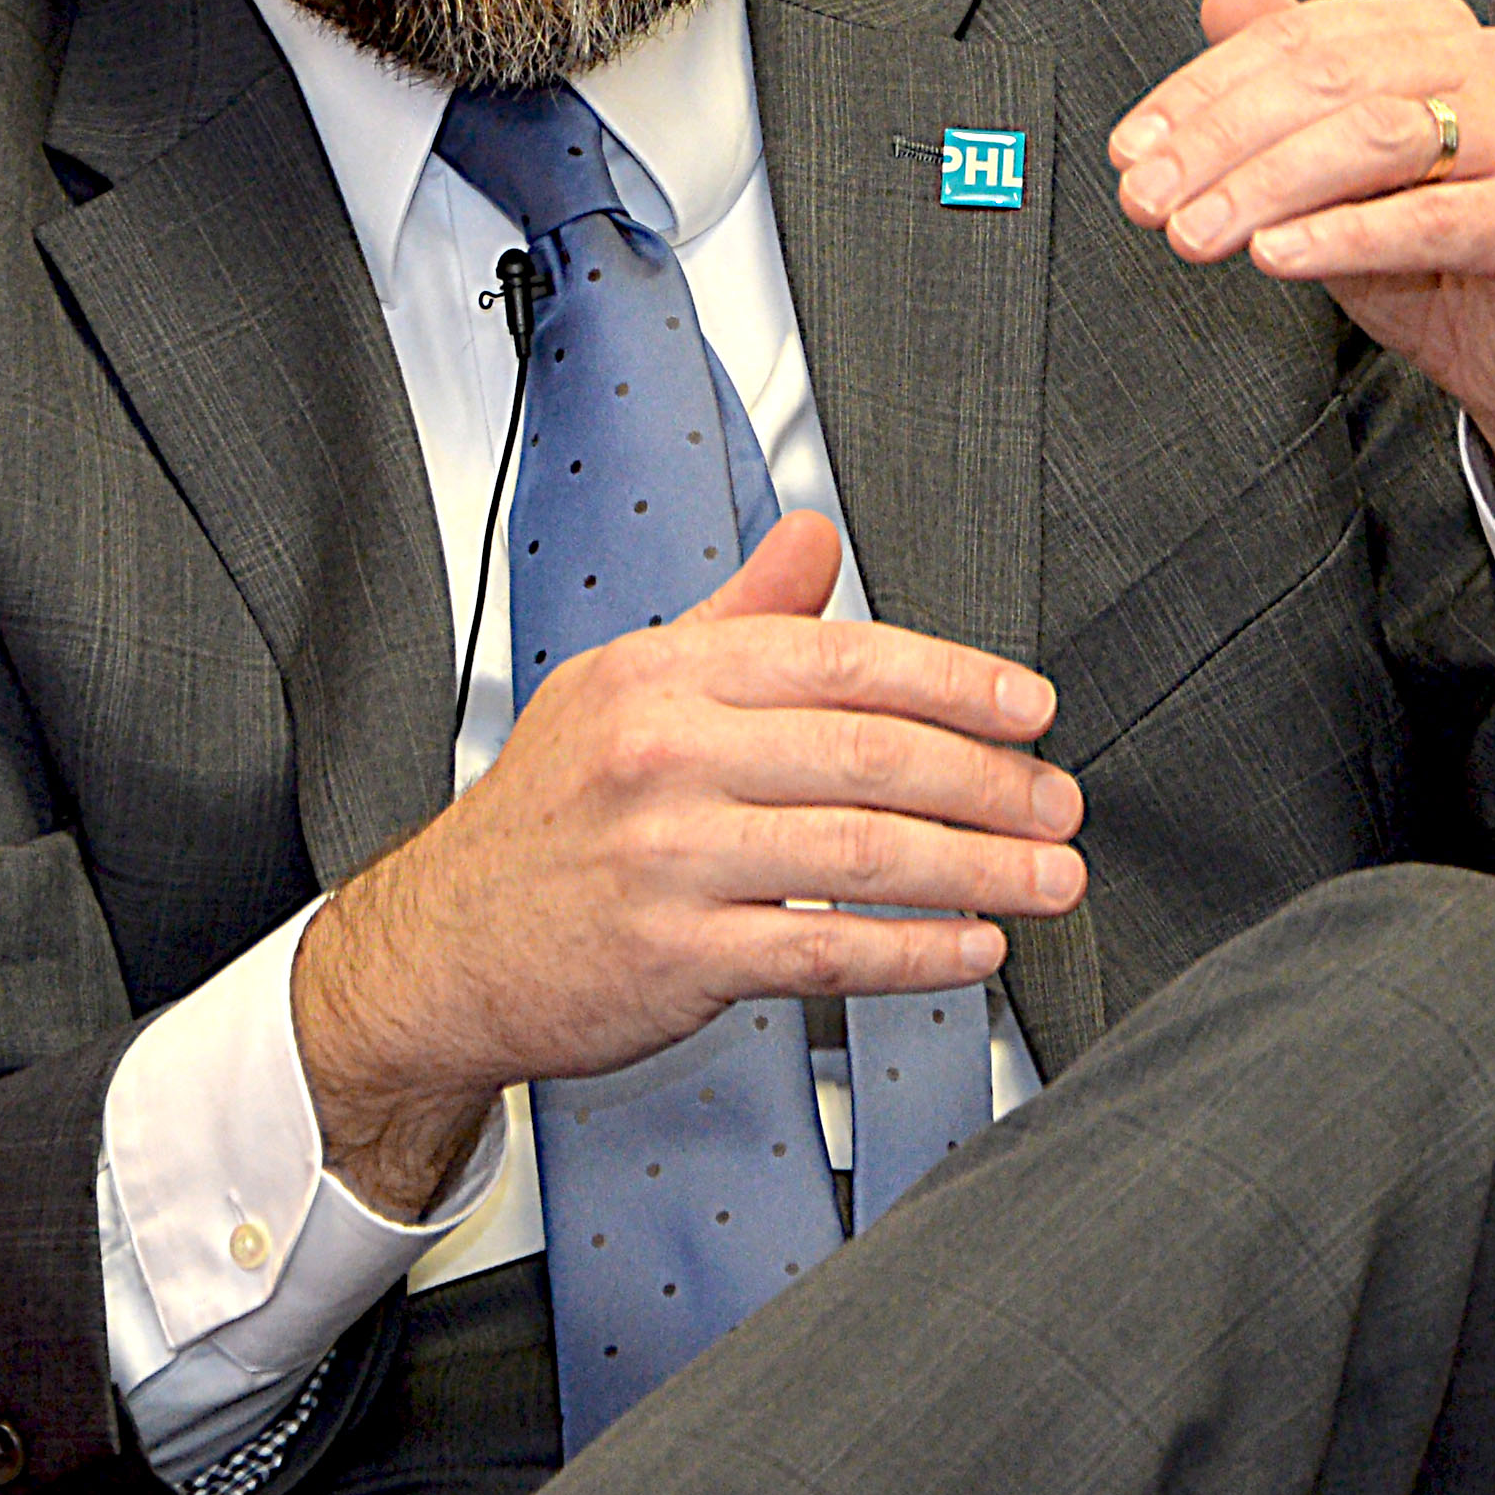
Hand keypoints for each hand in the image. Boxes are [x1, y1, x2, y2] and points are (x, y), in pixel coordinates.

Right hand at [290, 513, 1083, 1218]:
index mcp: (662, 675)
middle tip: (1059, 803)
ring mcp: (667, 857)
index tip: (1030, 708)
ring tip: (1048, 877)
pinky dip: (914, 951)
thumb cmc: (543, 818)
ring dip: (978, 867)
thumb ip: (735, 619)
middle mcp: (662, 755)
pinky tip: (973, 946)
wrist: (436, 949)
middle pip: (868, 754)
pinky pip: (823, 949)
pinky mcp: (673, 956)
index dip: (954, 681)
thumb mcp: (621, 686)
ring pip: (860, 853)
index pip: (839, 659)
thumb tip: (814, 538)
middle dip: (989, 781)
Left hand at [1108, 0, 1494, 590]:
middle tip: (1145, 201)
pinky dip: (1342, 234)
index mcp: (1428, 34)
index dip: (1200, 92)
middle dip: (1218, 141)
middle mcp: (1482, 61)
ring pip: (1372, 136)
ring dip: (1265, 185)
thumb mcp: (1341, 178)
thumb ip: (1288, 91)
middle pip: (1326, 77)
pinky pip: (1431, 216)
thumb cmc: (1448, 265)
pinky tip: (1273, 256)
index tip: (1129, 152)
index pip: (1295, 39)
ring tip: (1193, 235)